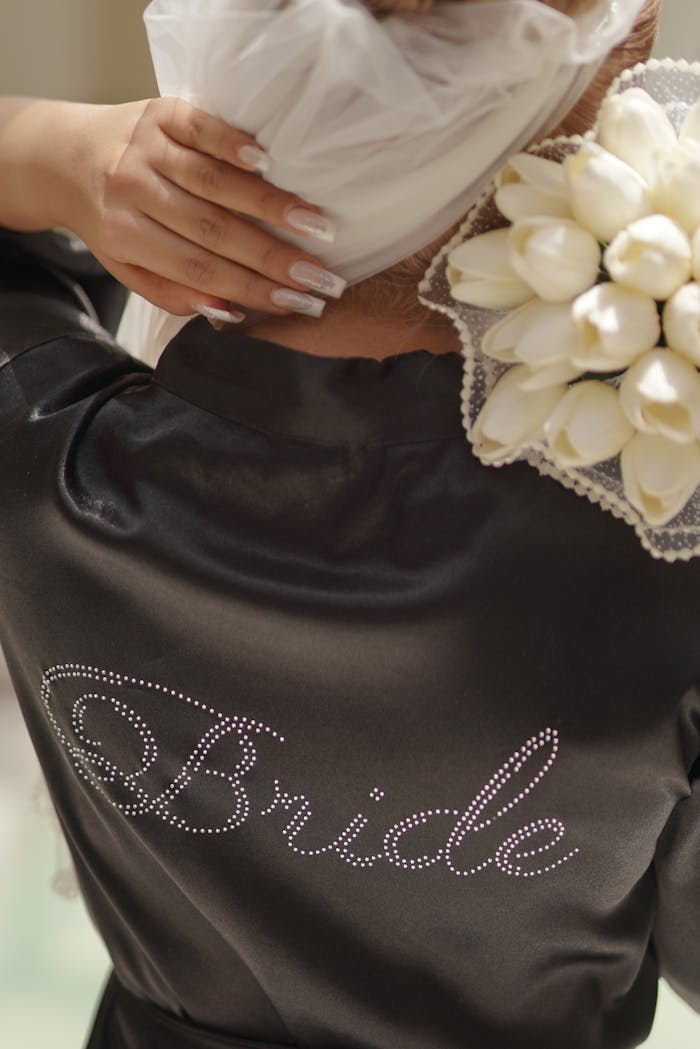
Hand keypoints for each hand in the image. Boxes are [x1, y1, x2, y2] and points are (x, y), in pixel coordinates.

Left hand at [66, 97, 344, 318]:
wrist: (69, 157)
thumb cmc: (112, 222)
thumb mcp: (129, 268)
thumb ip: (174, 293)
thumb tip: (228, 310)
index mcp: (124, 236)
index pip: (199, 270)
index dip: (251, 288)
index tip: (297, 302)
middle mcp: (132, 191)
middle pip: (213, 230)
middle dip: (273, 256)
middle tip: (319, 274)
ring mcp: (147, 148)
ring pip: (214, 182)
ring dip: (270, 204)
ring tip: (315, 224)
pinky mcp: (161, 112)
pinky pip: (201, 127)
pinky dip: (232, 143)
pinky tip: (267, 161)